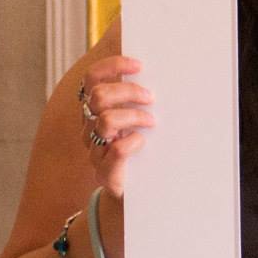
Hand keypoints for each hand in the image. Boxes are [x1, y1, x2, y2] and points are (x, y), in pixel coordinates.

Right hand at [80, 55, 151, 197]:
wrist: (138, 192)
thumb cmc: (143, 147)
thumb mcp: (141, 117)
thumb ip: (143, 96)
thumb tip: (166, 65)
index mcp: (96, 109)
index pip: (92, 78)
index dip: (112, 66)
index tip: (139, 65)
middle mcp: (91, 127)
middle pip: (98, 96)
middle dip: (128, 92)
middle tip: (151, 97)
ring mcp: (96, 149)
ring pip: (106, 121)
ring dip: (133, 116)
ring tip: (151, 121)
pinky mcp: (105, 171)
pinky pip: (117, 150)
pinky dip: (133, 142)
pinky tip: (143, 142)